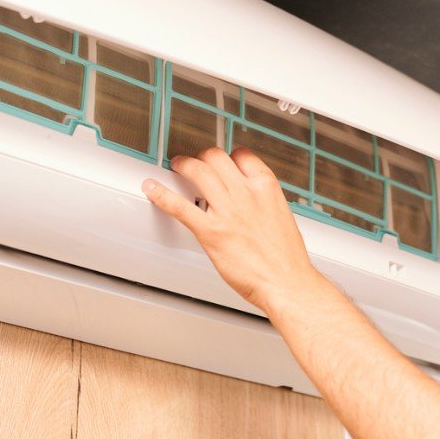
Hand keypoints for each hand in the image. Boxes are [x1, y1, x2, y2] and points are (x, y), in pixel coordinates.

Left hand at [140, 147, 322, 313]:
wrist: (287, 282)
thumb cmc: (287, 259)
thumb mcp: (281, 217)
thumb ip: (264, 204)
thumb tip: (252, 203)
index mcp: (266, 188)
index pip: (243, 155)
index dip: (230, 155)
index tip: (224, 160)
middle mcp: (246, 193)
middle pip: (217, 158)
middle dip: (203, 157)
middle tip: (197, 162)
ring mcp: (227, 211)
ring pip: (198, 171)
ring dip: (184, 164)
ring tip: (178, 166)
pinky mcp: (210, 231)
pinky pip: (179, 206)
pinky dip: (161, 194)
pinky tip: (152, 189)